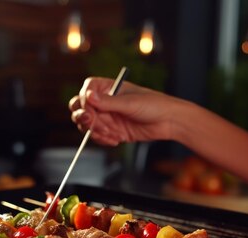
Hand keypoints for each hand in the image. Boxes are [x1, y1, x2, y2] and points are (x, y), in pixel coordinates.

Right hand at [69, 77, 188, 145]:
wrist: (168, 122)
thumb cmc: (153, 105)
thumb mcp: (130, 102)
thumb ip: (108, 102)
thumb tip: (88, 96)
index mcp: (107, 88)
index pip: (85, 92)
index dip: (84, 102)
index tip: (90, 110)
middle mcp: (104, 101)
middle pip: (79, 108)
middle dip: (85, 118)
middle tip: (93, 123)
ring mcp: (106, 116)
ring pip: (86, 124)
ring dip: (95, 131)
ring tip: (111, 133)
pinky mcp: (111, 130)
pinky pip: (97, 136)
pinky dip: (103, 139)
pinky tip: (116, 139)